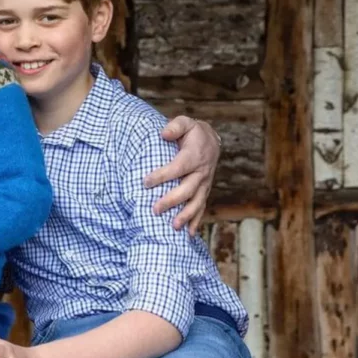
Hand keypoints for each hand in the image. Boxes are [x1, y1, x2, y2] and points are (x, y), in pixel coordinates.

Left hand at [143, 117, 219, 234]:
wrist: (211, 141)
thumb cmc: (192, 132)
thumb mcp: (185, 122)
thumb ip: (175, 126)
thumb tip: (163, 133)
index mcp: (194, 156)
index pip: (178, 168)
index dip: (162, 175)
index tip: (146, 182)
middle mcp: (201, 173)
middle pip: (187, 190)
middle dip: (172, 201)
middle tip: (155, 210)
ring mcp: (204, 184)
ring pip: (196, 203)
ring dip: (185, 216)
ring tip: (173, 228)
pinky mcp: (204, 191)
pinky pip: (201, 208)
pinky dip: (196, 221)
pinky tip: (188, 235)